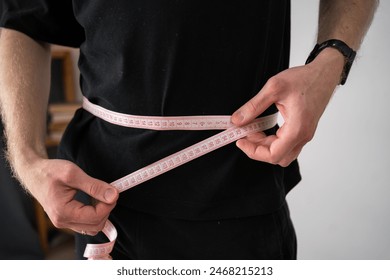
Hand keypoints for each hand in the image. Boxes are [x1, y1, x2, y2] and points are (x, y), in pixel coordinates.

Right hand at [27, 158, 118, 235]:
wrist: (33, 173)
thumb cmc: (50, 171)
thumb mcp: (73, 174)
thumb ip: (94, 186)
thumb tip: (113, 196)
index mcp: (63, 212)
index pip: (96, 217)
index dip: (109, 205)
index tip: (113, 191)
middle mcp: (63, 222)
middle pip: (96, 225)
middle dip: (107, 209)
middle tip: (108, 192)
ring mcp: (64, 222)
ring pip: (93, 227)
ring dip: (102, 212)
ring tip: (100, 195)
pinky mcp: (67, 220)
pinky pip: (86, 224)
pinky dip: (95, 214)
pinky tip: (94, 200)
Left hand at [231, 49, 343, 166]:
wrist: (325, 73)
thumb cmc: (304, 78)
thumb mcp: (273, 88)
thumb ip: (253, 106)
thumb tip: (237, 121)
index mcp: (297, 129)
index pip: (273, 155)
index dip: (253, 152)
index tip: (240, 141)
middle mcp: (303, 136)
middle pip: (277, 157)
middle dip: (257, 148)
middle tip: (245, 132)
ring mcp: (304, 134)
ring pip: (282, 153)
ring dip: (264, 145)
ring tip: (252, 129)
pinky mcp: (303, 131)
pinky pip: (285, 144)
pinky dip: (271, 140)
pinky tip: (262, 127)